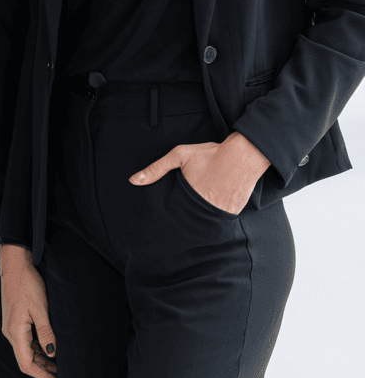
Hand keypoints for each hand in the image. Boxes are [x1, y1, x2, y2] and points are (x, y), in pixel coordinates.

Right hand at [0, 244, 57, 377]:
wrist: (14, 264)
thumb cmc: (26, 283)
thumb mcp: (40, 308)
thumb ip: (46, 332)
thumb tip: (52, 353)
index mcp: (15, 332)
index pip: (27, 364)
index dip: (42, 375)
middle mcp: (10, 332)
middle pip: (26, 360)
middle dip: (43, 369)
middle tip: (61, 375)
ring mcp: (11, 326)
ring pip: (26, 351)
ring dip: (40, 359)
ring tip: (57, 364)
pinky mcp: (14, 320)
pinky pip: (25, 341)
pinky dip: (36, 348)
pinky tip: (48, 348)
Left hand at [130, 132, 270, 213]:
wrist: (243, 156)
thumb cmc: (209, 154)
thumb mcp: (179, 155)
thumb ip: (156, 169)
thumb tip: (133, 181)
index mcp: (188, 197)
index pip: (173, 214)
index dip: (168, 215)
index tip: (165, 216)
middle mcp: (204, 209)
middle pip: (187, 220)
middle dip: (183, 218)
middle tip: (181, 213)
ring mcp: (220, 214)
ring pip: (203, 222)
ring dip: (198, 218)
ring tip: (197, 208)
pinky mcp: (232, 214)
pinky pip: (218, 221)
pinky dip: (214, 217)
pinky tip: (212, 206)